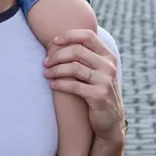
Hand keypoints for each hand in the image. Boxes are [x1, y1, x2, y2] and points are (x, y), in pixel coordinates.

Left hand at [43, 29, 124, 143]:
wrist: (111, 120)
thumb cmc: (98, 91)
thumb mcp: (98, 71)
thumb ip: (87, 56)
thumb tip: (60, 41)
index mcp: (108, 56)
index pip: (88, 35)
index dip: (69, 35)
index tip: (54, 42)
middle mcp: (109, 66)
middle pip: (77, 50)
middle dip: (57, 55)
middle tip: (45, 62)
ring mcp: (105, 80)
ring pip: (74, 67)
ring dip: (55, 70)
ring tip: (46, 73)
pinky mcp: (99, 95)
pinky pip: (74, 86)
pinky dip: (59, 83)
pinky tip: (52, 84)